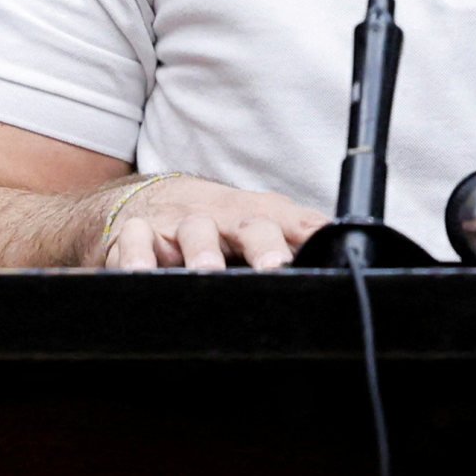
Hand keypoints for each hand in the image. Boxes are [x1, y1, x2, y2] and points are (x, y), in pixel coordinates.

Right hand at [92, 175, 326, 272]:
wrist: (146, 201)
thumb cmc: (214, 223)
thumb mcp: (253, 226)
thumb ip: (293, 239)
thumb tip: (342, 256)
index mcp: (255, 218)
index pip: (291, 222)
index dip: (307, 235)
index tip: (324, 249)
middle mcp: (220, 218)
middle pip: (249, 224)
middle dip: (263, 244)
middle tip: (275, 265)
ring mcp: (178, 226)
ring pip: (194, 230)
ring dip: (202, 250)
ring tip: (209, 272)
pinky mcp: (134, 237)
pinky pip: (132, 243)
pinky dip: (135, 258)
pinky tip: (140, 275)